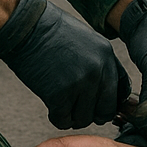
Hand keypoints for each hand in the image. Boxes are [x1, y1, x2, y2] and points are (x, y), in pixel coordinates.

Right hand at [0, 0, 130, 128]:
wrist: (26, 26)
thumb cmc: (51, 31)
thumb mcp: (87, 40)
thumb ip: (98, 62)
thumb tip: (103, 89)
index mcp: (106, 55)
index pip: (120, 91)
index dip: (109, 103)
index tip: (98, 105)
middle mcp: (98, 70)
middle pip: (106, 110)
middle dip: (93, 114)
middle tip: (78, 109)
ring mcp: (80, 83)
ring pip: (85, 119)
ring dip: (73, 117)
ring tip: (63, 106)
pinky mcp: (59, 94)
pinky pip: (63, 120)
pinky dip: (57, 118)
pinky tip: (52, 108)